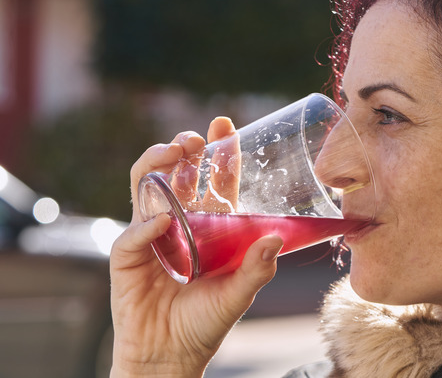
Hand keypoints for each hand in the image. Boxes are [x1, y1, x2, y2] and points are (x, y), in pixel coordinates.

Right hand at [109, 118, 282, 376]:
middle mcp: (177, 223)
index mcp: (207, 225)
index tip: (225, 123)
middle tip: (197, 138)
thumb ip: (259, 269)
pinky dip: (148, 224)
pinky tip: (164, 221)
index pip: (213, 179)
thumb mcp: (240, 293)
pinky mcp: (127, 256)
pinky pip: (134, 232)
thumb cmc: (205, 323)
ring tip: (175, 152)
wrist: (170, 355)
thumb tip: (277, 239)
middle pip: (177, 173)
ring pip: (147, 186)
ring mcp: (150, 236)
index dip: (220, 152)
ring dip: (158, 164)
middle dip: (184, 148)